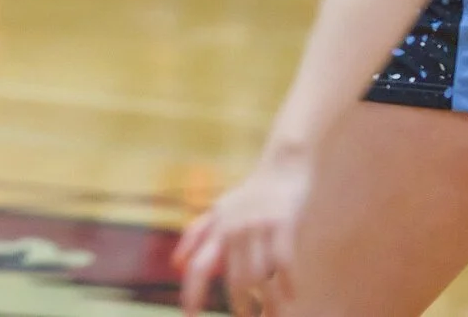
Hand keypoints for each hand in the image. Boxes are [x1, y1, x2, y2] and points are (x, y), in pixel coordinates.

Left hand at [175, 152, 316, 316]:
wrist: (282, 166)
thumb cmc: (249, 194)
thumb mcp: (218, 211)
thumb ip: (196, 237)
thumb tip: (176, 266)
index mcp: (217, 229)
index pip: (198, 266)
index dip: (192, 292)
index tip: (189, 315)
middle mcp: (234, 229)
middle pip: (234, 279)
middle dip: (240, 306)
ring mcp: (258, 226)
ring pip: (260, 276)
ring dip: (268, 302)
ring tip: (273, 315)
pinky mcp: (282, 224)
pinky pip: (283, 262)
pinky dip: (287, 283)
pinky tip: (291, 297)